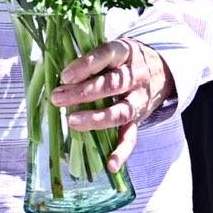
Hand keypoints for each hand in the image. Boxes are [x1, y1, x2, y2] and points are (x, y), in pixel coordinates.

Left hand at [50, 38, 175, 173]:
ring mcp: (139, 99)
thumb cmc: (124, 60)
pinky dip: (121, 152)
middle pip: (111, 84)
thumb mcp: (113, 49)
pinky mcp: (139, 119)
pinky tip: (110, 164)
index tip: (65, 76)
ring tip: (72, 121)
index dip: (86, 65)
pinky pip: (132, 136)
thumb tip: (50, 66)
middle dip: (83, 92)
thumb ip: (90, 57)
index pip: (107, 55)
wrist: (162, 71)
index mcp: (126, 52)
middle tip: (58, 97)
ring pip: (120, 111)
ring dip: (95, 119)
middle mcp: (136, 75)